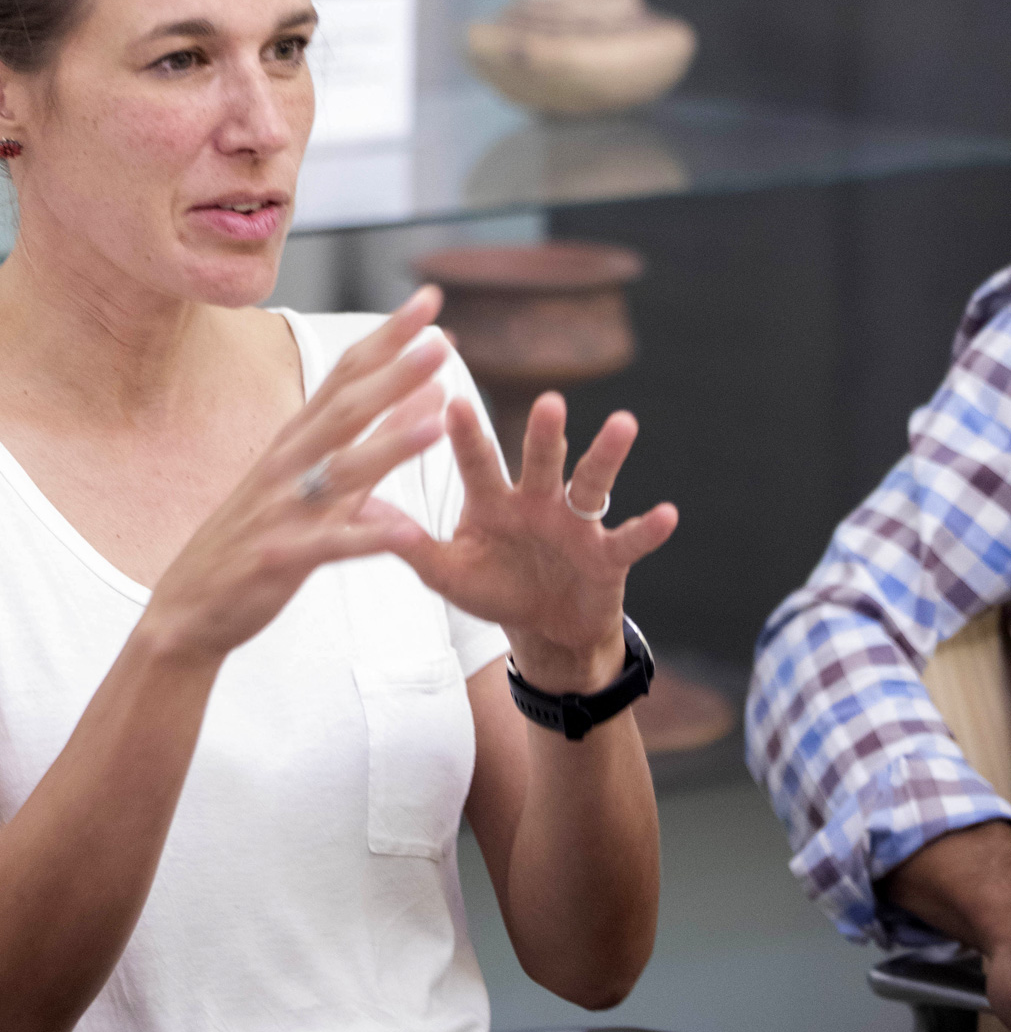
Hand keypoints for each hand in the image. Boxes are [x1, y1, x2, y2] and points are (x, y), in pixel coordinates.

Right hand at [141, 288, 453, 667]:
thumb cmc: (254, 538)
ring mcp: (282, 509)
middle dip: (396, 373)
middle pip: (348, 408)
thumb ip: (363, 448)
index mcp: (295, 440)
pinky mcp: (281, 558)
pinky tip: (409, 532)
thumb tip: (422, 405)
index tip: (429, 300)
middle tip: (443, 340)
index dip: (387, 336)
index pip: (346, 374)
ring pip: (343, 469)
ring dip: (391, 444)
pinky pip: (331, 545)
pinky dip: (369, 536)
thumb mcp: (305, 482)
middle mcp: (287, 464)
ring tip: (438, 420)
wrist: (188, 606)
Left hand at [389, 389, 677, 692]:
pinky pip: (629, 539)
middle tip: (548, 400)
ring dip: (608, 454)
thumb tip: (363, 510)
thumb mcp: (449, 574)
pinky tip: (668, 514)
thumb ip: (413, 545)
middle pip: (540, 459)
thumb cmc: (493, 589)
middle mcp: (537, 500)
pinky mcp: (607, 555)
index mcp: (493, 501)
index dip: (465, 435)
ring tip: (624, 423)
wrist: (543, 631)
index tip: (451, 400)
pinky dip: (648, 528)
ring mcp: (575, 524)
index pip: (477, 461)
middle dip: (543, 432)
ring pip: (591, 482)